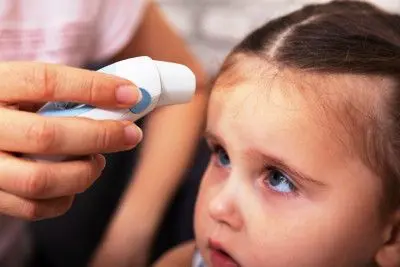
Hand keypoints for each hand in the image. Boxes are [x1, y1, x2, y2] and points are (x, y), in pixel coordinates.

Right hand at [0, 61, 142, 219]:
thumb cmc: (8, 107)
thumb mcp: (22, 88)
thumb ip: (58, 91)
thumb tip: (121, 96)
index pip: (45, 82)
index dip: (93, 88)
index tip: (130, 94)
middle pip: (47, 136)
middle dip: (101, 137)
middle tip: (131, 135)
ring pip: (40, 180)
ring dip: (83, 173)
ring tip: (98, 161)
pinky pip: (32, 207)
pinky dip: (65, 199)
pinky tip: (74, 183)